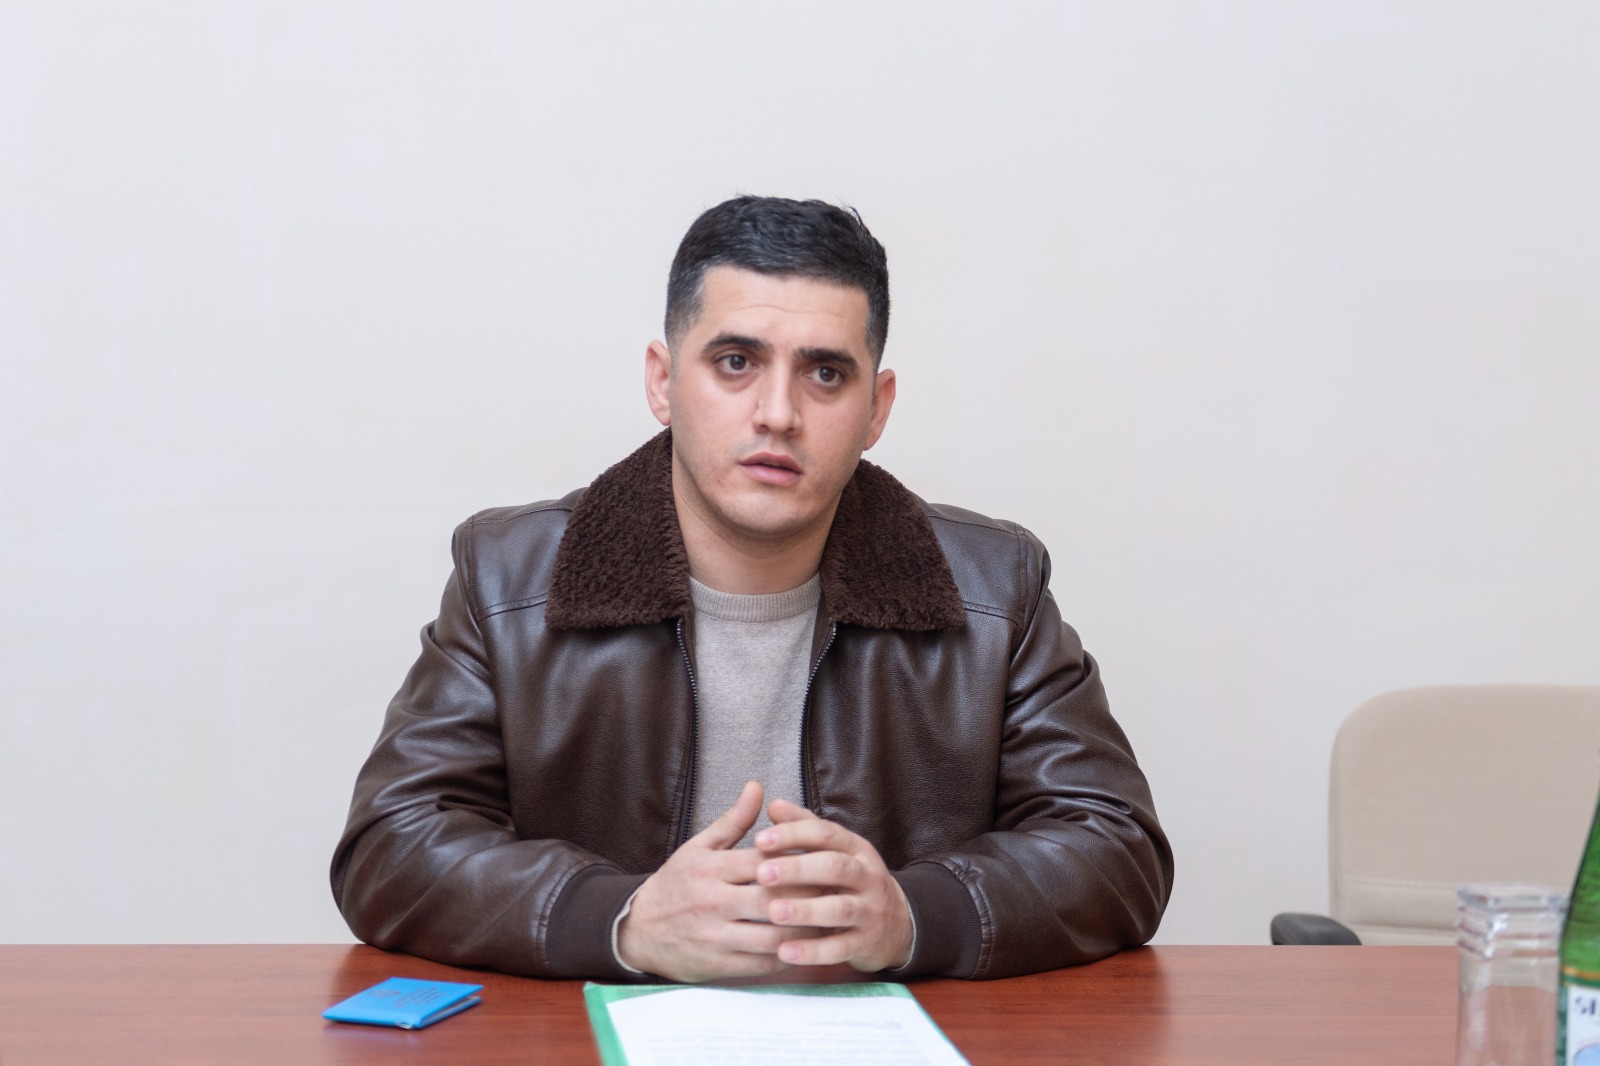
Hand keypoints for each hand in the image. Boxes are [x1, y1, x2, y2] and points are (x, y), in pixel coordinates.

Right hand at [617, 782, 818, 981]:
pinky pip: (760, 964)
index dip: (798, 860)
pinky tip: (804, 947)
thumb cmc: (675, 884)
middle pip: (772, 899)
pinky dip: (786, 957)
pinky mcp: (717, 964)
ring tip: (826, 921)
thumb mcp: (699, 847)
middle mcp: (712, 902)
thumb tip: (757, 787)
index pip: (764, 861)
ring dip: (803, 932)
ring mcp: (715, 936)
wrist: (637, 929)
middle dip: (807, 897)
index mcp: (711, 868)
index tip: (824, 859)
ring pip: (771, 937)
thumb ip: (733, 821)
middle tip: (835, 892)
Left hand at [755, 799, 913, 971]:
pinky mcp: (866, 943)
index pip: (826, 834)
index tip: (760, 839)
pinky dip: (813, 951)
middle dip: (798, 869)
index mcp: (856, 849)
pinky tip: (785, 952)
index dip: (794, 834)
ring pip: (840, 908)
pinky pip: (840, 948)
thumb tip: (774, 805)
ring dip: (806, 910)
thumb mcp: (836, 851)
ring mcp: (869, 911)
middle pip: (835, 867)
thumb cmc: (852, 883)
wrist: (898, 925)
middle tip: (762, 873)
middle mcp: (867, 876)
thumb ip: (805, 828)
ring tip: (774, 912)